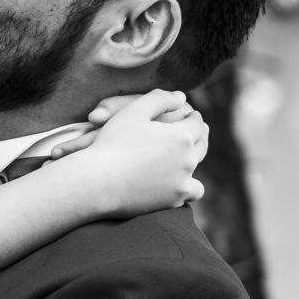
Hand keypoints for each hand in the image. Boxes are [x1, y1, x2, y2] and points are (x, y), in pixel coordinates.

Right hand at [74, 87, 206, 213]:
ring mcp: (182, 182)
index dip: (193, 117)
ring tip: (184, 160)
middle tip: (193, 133)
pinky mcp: (173, 201)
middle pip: (200, 146)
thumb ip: (160, 99)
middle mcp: (187, 160)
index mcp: (181, 136)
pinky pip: (189, 193)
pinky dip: (186, 188)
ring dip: (192, 163)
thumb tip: (182, 97)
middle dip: (198, 137)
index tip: (190, 115)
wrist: (98, 181)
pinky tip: (178, 184)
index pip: (195, 123)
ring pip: (195, 171)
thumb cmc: (112, 143)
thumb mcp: (133, 111)